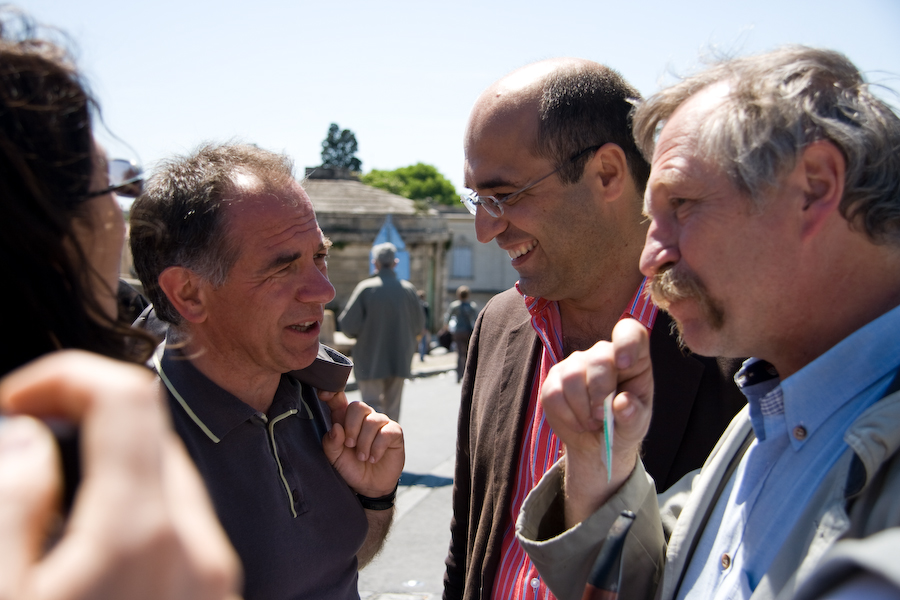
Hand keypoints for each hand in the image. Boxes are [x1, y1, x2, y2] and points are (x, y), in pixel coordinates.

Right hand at [0, 350, 241, 599]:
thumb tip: (26, 436)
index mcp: (142, 536)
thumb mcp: (4, 596)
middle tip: (22, 453)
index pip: (127, 396)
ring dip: (110, 472)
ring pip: (169, 483)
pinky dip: (138, 518)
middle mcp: (199, 550)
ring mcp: (216, 580)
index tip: (17, 402)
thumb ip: (13, 505)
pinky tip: (89, 556)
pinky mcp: (218, 599)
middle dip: (83, 425)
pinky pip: (183, 531)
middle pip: (150, 436)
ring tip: (47, 514)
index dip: (64, 378)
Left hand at [318, 391, 403, 497]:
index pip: (339, 400)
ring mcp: (380, 423)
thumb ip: (331, 443)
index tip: (323, 394)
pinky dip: (377, 448)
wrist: (370, 485)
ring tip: (362, 457)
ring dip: (364, 442)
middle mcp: (364, 418)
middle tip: (350, 445)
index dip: (332, 393)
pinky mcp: (394, 432)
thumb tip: (336, 428)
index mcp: (345, 420)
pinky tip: (373, 458)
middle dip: (352, 427)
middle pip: (358, 406)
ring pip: (372, 420)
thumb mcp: (335, 458)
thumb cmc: (351, 467)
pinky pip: (386, 432)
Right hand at [540, 319, 652, 524]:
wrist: (598, 447)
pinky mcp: (551, 381)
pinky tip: (577, 423)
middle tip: (605, 416)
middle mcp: (602, 353)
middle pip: (599, 357)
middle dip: (602, 392)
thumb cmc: (626, 428)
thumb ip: (634, 414)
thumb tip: (624, 404)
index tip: (625, 364)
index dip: (626, 342)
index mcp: (631, 357)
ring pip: (571, 375)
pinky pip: (552, 393)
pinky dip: (566, 415)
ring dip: (583, 409)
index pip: (630, 331)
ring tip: (593, 423)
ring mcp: (573, 365)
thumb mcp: (638, 425)